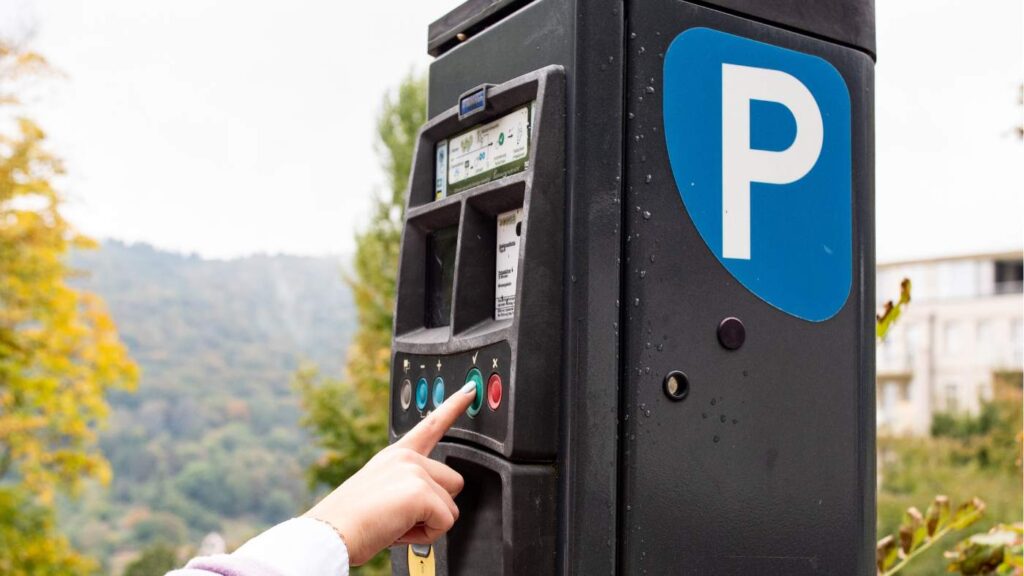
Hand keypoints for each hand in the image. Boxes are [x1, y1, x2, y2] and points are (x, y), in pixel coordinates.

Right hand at [303, 381, 475, 564]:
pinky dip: (426, 535)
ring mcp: (415, 472)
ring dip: (429, 524)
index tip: (470, 390)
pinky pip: (445, 522)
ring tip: (396, 524)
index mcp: (396, 455)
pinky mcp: (421, 492)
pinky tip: (399, 530)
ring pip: (451, 506)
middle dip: (436, 506)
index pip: (431, 424)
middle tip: (402, 516)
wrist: (331, 533)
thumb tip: (427, 505)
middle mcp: (407, 458)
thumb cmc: (349, 521)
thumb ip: (405, 487)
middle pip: (454, 482)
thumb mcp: (379, 492)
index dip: (454, 405)